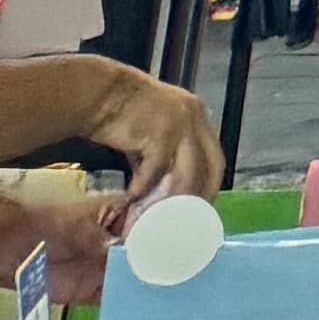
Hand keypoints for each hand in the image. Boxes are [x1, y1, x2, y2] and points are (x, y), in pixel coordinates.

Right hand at [88, 73, 218, 212]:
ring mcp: (180, 124)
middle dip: (197, 200)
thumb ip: (164, 163)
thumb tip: (164, 200)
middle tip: (180, 224)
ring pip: (186, 174)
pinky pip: (155, 170)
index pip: (215, 161)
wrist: (103, 94)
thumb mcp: (154, 139)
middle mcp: (195, 120)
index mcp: (198, 121)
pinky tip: (129, 200)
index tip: (198, 213)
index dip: (209, 188)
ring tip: (153, 222)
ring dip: (170, 203)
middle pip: (209, 169)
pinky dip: (142, 189)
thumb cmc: (126, 120)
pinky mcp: (159, 131)